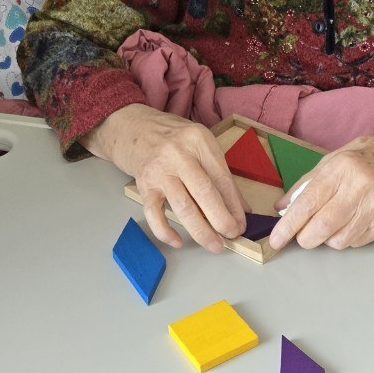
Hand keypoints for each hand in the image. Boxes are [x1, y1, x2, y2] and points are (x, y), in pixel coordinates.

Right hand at [81, 104, 247, 252]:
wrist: (132, 127)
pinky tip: (178, 242)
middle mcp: (178, 154)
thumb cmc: (172, 137)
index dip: (234, 205)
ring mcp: (159, 171)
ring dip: (200, 230)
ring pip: (182, 207)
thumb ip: (219, 173)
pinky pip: (154, 214)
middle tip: (231, 236)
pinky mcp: (143, 185)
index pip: (222, 178)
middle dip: (221, 220)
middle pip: (204, 192)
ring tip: (214, 245)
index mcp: (199, 141)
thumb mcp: (200, 144)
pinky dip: (165, 231)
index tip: (242, 224)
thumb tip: (240, 208)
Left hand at [267, 135, 373, 250]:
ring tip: (331, 225)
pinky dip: (347, 238)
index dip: (289, 226)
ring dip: (327, 239)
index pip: (308, 203)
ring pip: (340, 240)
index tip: (277, 240)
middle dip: (306, 238)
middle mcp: (360, 187)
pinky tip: (350, 223)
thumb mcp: (328, 164)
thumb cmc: (359, 162)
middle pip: (323, 227)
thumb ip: (303, 187)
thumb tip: (281, 210)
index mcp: (340, 170)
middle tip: (304, 236)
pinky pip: (357, 242)